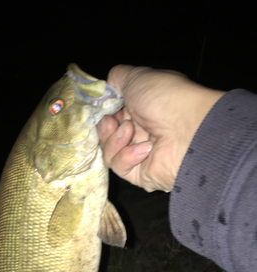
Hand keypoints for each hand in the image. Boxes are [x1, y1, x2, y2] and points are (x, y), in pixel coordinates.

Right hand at [97, 65, 224, 191]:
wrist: (187, 130)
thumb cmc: (164, 99)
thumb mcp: (136, 77)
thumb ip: (116, 78)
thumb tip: (104, 90)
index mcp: (141, 109)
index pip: (111, 115)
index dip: (104, 112)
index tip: (103, 109)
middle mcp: (140, 132)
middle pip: (106, 135)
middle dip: (106, 127)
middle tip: (113, 122)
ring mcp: (140, 155)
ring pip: (108, 152)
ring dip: (116, 140)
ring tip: (130, 131)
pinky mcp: (140, 175)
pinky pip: (120, 167)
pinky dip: (127, 156)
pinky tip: (145, 148)